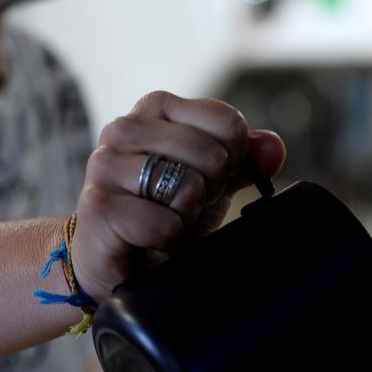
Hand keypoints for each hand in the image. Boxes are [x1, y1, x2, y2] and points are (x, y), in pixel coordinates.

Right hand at [72, 91, 285, 296]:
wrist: (122, 263)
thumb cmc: (166, 211)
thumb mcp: (214, 180)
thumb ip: (247, 158)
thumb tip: (273, 148)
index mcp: (156, 108)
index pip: (227, 121)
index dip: (232, 159)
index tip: (210, 178)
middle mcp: (125, 127)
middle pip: (211, 154)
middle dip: (209, 190)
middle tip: (185, 204)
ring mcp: (105, 165)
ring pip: (186, 186)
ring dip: (187, 215)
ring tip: (166, 218)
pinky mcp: (97, 207)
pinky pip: (161, 223)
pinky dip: (167, 238)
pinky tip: (149, 239)